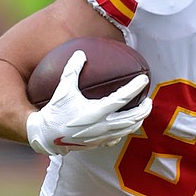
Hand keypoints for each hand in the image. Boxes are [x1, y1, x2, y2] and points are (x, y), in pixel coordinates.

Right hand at [27, 50, 150, 155]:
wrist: (47, 136)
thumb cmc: (55, 111)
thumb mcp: (63, 89)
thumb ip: (72, 70)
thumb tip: (81, 53)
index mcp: (96, 111)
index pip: (122, 99)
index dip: (134, 88)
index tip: (144, 79)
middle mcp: (102, 126)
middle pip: (131, 118)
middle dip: (144, 110)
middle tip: (149, 100)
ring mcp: (102, 136)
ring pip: (127, 130)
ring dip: (138, 121)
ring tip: (142, 112)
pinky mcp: (98, 143)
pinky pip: (117, 137)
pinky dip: (125, 130)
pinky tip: (126, 125)